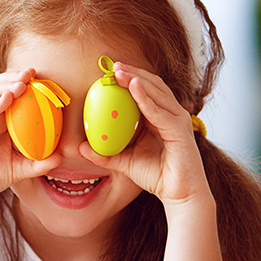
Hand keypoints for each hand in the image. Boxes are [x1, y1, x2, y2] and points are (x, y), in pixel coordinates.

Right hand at [0, 69, 61, 213]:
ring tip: (21, 84)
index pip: (8, 92)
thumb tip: (60, 157)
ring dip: (3, 87)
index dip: (22, 81)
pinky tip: (5, 99)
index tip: (39, 76)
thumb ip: (38, 163)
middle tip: (31, 74)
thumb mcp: (19, 168)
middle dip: (13, 78)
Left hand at [87, 62, 210, 206]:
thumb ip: (104, 154)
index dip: (129, 78)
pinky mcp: (180, 131)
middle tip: (112, 64)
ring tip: (119, 71)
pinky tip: (133, 88)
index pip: (145, 91)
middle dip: (132, 72)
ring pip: (157, 93)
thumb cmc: (157, 176)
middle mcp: (171, 115)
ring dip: (137, 79)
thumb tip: (79, 147)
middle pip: (152, 85)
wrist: (180, 195)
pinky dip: (146, 99)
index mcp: (159, 118)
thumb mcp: (124, 163)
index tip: (108, 70)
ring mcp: (178, 121)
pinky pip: (160, 112)